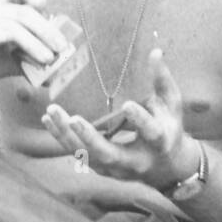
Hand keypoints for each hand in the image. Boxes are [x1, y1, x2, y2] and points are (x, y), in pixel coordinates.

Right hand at [0, 0, 70, 85]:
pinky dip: (6, 40)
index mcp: (0, 8)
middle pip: (25, 10)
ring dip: (34, 42)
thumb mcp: (6, 60)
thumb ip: (28, 61)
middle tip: (61, 49)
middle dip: (48, 30)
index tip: (50, 15)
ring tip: (47, 59)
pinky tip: (17, 52)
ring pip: (13, 24)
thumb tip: (55, 73)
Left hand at [39, 47, 199, 189]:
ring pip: (89, 157)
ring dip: (68, 136)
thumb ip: (162, 80)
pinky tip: (49, 120)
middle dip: (90, 138)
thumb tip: (155, 51)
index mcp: (160, 143)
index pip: (151, 133)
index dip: (140, 120)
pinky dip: (62, 139)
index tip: (127, 104)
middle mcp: (136, 161)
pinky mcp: (102, 169)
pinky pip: (80, 154)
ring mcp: (117, 169)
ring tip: (52, 113)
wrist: (167, 168)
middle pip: (110, 155)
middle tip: (73, 119)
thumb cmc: (169, 128)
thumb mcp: (172, 104)